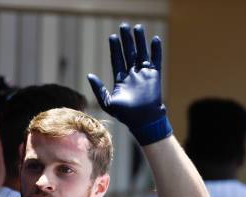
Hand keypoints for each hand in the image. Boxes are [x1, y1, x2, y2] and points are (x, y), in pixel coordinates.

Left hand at [87, 24, 171, 145]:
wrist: (143, 121)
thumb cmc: (125, 115)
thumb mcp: (107, 102)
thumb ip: (99, 89)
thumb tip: (89, 75)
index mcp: (121, 79)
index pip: (117, 59)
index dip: (115, 48)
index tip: (112, 37)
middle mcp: (132, 75)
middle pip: (129, 53)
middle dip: (126, 40)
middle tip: (124, 26)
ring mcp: (143, 74)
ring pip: (141, 53)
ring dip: (140, 41)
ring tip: (137, 28)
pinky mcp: (154, 76)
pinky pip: (156, 60)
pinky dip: (156, 50)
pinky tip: (154, 39)